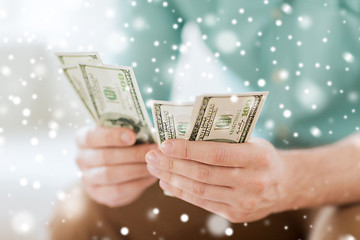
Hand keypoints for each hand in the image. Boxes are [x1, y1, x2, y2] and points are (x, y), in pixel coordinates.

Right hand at [75, 126, 157, 207]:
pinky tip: (151, 176)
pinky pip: (118, 191)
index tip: (133, 136)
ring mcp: (87, 178)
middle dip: (132, 154)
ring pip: (111, 175)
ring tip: (154, 164)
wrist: (114, 166)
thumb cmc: (120, 143)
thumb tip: (149, 131)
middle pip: (105, 157)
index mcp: (83, 138)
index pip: (92, 136)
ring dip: (136, 169)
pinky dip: (137, 183)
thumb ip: (128, 130)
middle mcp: (81, 158)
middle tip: (152, 150)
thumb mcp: (120, 132)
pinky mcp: (98, 194)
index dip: (113, 136)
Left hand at [145, 138, 289, 222]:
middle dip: (172, 165)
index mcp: (257, 157)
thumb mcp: (249, 141)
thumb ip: (221, 140)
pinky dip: (181, 193)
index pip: (216, 153)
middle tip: (152, 156)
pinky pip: (203, 203)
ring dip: (172, 179)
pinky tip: (167, 183)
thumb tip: (182, 139)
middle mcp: (252, 181)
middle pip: (203, 174)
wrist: (285, 184)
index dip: (188, 149)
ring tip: (155, 168)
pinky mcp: (236, 215)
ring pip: (199, 190)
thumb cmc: (260, 156)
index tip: (165, 143)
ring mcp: (245, 202)